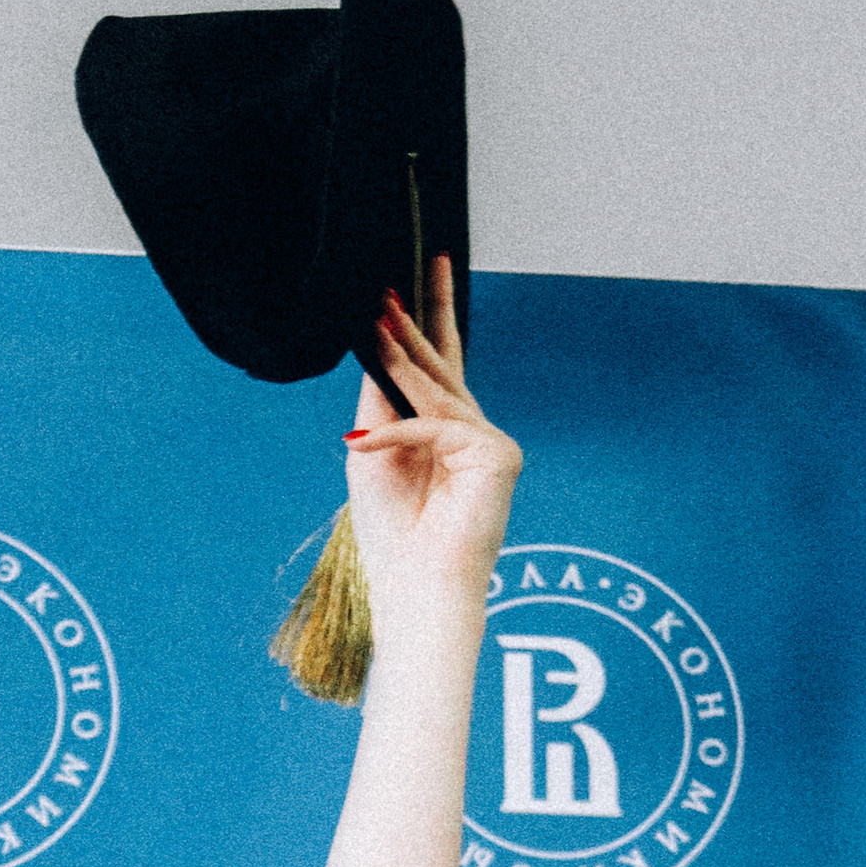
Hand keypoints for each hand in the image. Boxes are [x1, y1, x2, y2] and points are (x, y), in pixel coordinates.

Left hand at [343, 256, 521, 646]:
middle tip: (392, 283)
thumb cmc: (395, 536)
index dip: (428, 319)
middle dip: (416, 323)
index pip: (438, 366)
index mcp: (441, 433)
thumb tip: (375, 352)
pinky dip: (401, 434)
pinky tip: (367, 444)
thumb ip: (379, 406)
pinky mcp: (498, 456)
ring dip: (403, 359)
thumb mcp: (373, 456)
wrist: (418, 589)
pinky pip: (441, 427)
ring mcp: (489, 443)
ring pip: (439, 392)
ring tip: (378, 321)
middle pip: (444, 365)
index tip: (414, 277)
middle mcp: (471, 432)